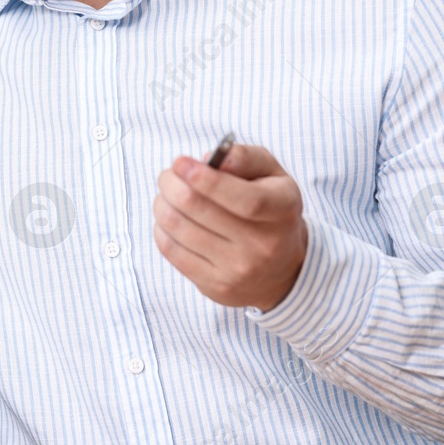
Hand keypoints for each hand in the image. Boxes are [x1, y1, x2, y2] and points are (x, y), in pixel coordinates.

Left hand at [153, 142, 307, 310]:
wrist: (280, 270)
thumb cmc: (269, 208)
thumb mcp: (271, 175)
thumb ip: (245, 158)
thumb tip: (209, 158)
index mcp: (282, 210)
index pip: (246, 200)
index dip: (207, 180)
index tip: (180, 163)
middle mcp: (263, 245)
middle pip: (200, 209)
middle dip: (172, 184)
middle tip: (167, 175)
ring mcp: (238, 270)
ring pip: (178, 228)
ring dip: (162, 204)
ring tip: (167, 195)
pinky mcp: (215, 286)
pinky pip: (171, 250)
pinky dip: (162, 228)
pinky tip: (170, 219)